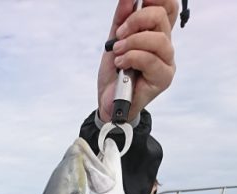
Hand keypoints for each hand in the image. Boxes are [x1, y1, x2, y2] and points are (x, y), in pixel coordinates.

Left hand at [98, 0, 177, 121]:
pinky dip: (132, 58)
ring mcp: (166, 62)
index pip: (167, 8)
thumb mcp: (114, 41)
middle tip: (120, 34)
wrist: (108, 101)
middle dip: (136, 20)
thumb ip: (121, 19)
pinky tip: (121, 64)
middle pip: (162, 16)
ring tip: (118, 52)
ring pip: (158, 39)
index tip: (139, 0)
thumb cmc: (115, 73)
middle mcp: (165, 46)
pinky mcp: (163, 78)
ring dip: (132, 42)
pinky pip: (150, 59)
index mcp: (156, 33)